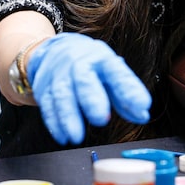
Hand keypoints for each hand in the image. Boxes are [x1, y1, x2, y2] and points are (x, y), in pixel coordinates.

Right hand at [26, 32, 150, 144]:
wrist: (55, 49)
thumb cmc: (89, 65)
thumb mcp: (111, 72)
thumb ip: (125, 93)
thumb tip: (142, 114)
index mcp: (102, 59)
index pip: (117, 72)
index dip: (130, 89)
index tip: (142, 104)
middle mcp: (79, 63)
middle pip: (84, 79)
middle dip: (92, 99)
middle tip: (101, 119)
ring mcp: (59, 74)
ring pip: (62, 94)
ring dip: (68, 116)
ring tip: (77, 136)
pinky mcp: (43, 87)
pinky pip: (47, 104)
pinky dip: (54, 122)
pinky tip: (62, 136)